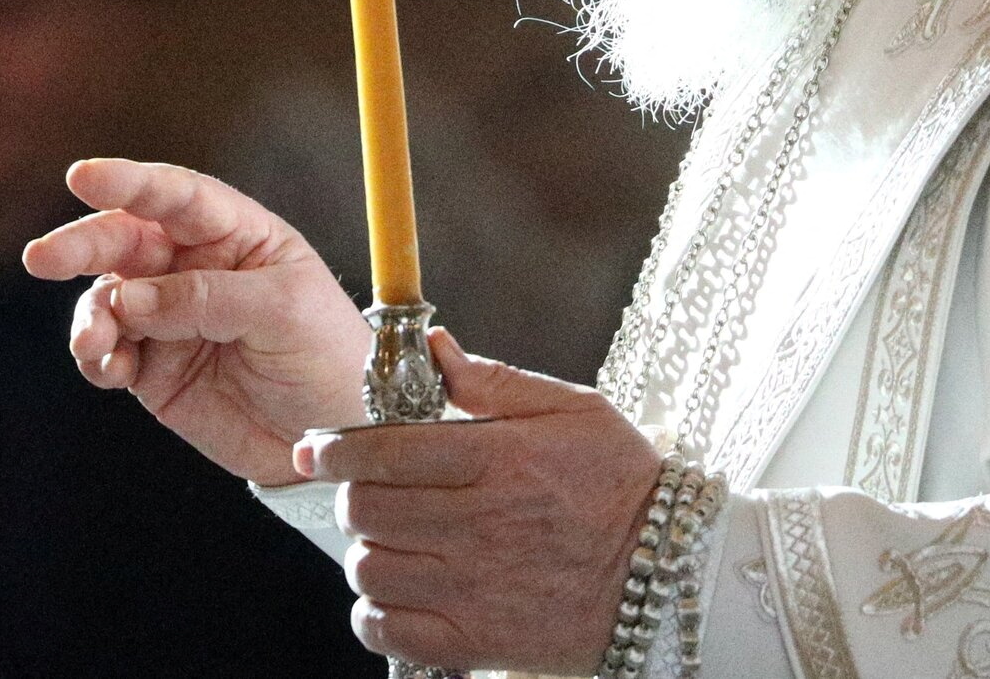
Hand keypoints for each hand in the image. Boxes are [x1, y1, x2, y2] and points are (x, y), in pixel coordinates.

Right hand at [23, 158, 370, 484]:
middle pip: (125, 240)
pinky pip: (107, 352)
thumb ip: (209, 298)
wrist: (334, 439)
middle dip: (82, 245)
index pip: (176, 196)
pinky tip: (109, 369)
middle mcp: (194, 266)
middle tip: (42, 257)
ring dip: (91, 316)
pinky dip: (96, 357)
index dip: (130, 182)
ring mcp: (169, 317)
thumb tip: (131, 297)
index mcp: (235, 234)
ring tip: (96, 345)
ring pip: (107, 297)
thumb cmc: (328, 357)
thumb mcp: (286, 313)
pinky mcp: (153, 367)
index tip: (84, 177)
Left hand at [300, 332, 661, 673]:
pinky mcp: (481, 641)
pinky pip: (391, 631)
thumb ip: (493, 381)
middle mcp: (480, 524)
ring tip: (392, 541)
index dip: (335, 449)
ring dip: (367, 551)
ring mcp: (477, 588)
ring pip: (371, 568)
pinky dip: (375, 613)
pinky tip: (396, 593)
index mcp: (497, 460)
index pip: (384, 452)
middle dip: (352, 496)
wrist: (673, 573)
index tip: (316, 449)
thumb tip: (436, 348)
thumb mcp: (570, 409)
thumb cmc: (623, 484)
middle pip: (366, 509)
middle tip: (369, 493)